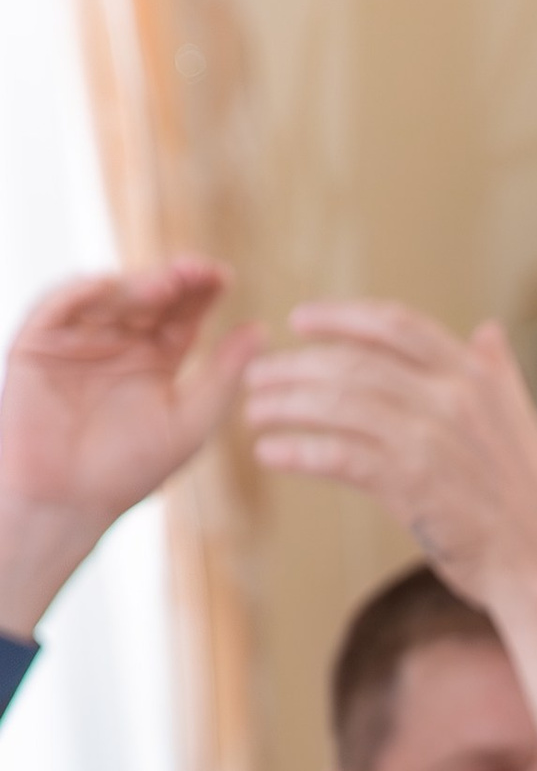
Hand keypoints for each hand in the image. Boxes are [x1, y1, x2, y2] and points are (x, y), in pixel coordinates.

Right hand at [0, 264, 260, 632]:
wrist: (67, 500)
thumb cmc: (128, 471)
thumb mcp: (189, 423)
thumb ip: (224, 377)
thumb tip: (263, 330)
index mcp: (156, 359)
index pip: (183, 313)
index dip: (202, 291)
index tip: (225, 278)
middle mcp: (119, 341)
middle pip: (150, 296)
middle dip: (174, 280)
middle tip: (200, 270)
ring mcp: (78, 337)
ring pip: (109, 296)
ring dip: (137, 284)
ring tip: (169, 282)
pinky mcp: (38, 341)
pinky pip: (57, 306)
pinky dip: (80, 292)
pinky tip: (109, 285)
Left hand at [242, 302, 536, 735]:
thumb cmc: (529, 499)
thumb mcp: (519, 421)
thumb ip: (497, 373)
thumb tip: (489, 330)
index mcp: (473, 376)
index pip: (396, 326)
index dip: (341, 318)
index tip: (300, 321)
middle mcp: (450, 399)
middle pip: (354, 364)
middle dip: (297, 365)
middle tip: (258, 373)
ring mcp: (429, 440)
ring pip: (338, 406)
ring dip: (287, 405)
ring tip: (254, 411)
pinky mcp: (411, 485)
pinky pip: (337, 457)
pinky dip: (297, 451)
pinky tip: (269, 453)